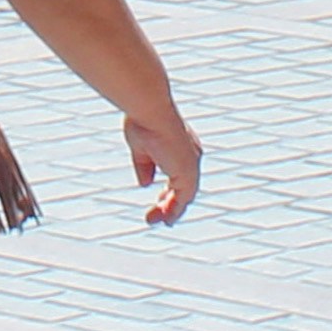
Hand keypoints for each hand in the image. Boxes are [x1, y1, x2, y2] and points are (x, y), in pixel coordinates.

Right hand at [128, 111, 201, 225]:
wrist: (150, 109)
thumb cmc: (143, 119)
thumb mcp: (140, 146)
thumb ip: (144, 166)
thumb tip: (145, 184)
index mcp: (181, 146)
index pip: (178, 172)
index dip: (168, 186)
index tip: (158, 197)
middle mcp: (190, 156)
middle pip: (182, 187)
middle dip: (168, 202)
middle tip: (156, 215)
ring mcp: (191, 165)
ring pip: (183, 197)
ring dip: (169, 211)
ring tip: (154, 221)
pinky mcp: (189, 174)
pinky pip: (183, 200)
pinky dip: (174, 211)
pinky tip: (165, 219)